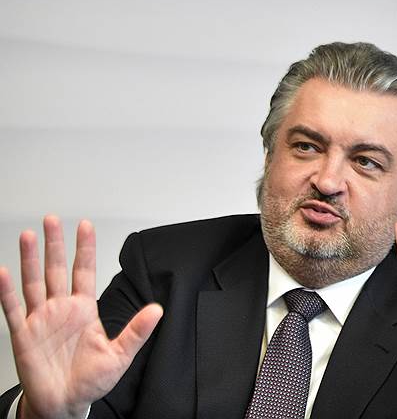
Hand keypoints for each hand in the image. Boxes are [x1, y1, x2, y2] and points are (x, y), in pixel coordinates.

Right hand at [0, 216, 162, 418]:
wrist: (65, 404)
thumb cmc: (90, 380)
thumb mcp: (119, 356)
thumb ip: (136, 331)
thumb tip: (157, 310)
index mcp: (84, 310)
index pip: (84, 271)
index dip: (84, 249)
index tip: (84, 225)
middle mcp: (61, 309)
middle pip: (56, 269)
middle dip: (54, 244)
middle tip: (52, 219)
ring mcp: (41, 319)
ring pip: (33, 282)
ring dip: (30, 259)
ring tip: (27, 236)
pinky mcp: (24, 334)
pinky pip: (13, 308)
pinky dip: (7, 291)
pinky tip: (4, 272)